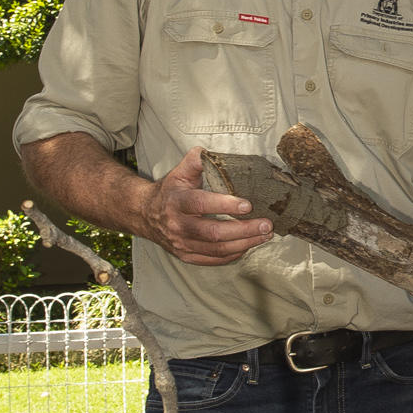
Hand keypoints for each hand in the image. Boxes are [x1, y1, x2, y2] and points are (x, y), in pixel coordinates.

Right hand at [140, 149, 273, 266]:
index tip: (248, 205)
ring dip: (245, 243)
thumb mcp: (179, 172)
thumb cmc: (170, 191)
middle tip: (266, 224)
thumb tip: (212, 152)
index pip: (202, 204)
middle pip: (214, 233)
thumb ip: (197, 160)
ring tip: (265, 235)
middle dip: (244, 230)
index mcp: (177, 202)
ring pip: (217, 249)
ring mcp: (182, 244)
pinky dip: (233, 254)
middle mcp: (178, 226)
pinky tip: (249, 245)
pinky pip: (213, 259)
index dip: (226, 206)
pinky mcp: (186, 256)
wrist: (145, 214)